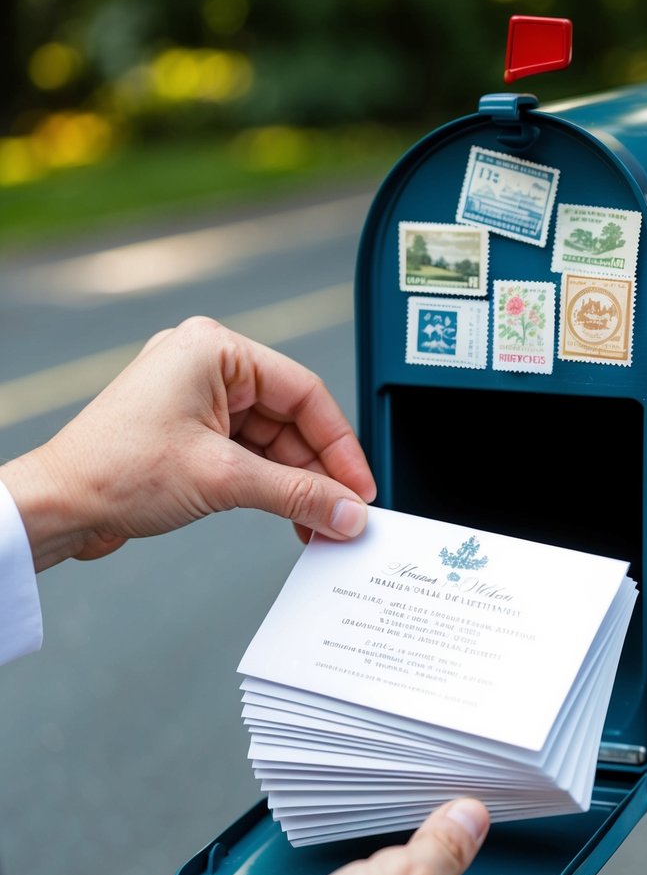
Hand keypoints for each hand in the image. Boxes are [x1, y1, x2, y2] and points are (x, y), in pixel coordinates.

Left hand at [0, 316, 376, 570]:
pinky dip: (270, 486)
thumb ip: (297, 494)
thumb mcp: (223, 480)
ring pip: (271, 442)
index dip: (340, 445)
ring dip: (296, 485)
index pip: (305, 392)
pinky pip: (247, 455)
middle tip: (344, 513)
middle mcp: (206, 366)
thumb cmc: (112, 470)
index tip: (360, 486)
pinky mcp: (189, 433)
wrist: (58, 505)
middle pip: (291, 420)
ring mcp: (196, 400)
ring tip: (319, 523)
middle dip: (318, 472)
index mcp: (213, 350)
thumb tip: (347, 509)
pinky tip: (291, 514)